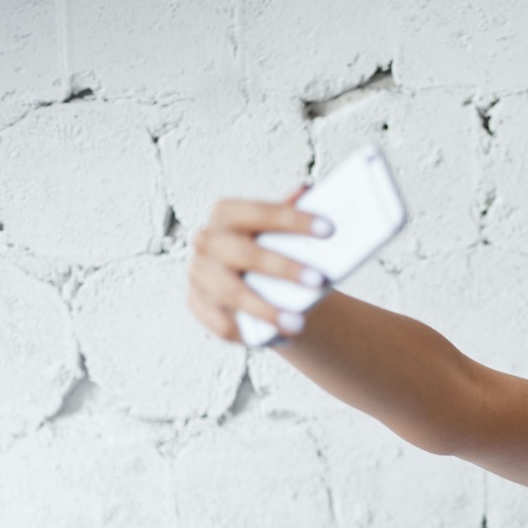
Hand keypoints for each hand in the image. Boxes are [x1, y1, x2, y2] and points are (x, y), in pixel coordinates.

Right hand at [187, 185, 333, 342]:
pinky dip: (248, 334)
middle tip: (320, 281)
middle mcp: (207, 240)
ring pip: (232, 293)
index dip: (294, 220)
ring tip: (299, 324)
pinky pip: (221, 324)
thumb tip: (308, 189)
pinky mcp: (197, 303)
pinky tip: (278, 338)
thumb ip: (291, 211)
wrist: (248, 279)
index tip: (330, 230)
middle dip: (283, 268)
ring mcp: (199, 273)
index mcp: (227, 213)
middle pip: (244, 253)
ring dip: (267, 310)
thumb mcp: (279, 229)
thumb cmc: (270, 247)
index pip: (261, 212)